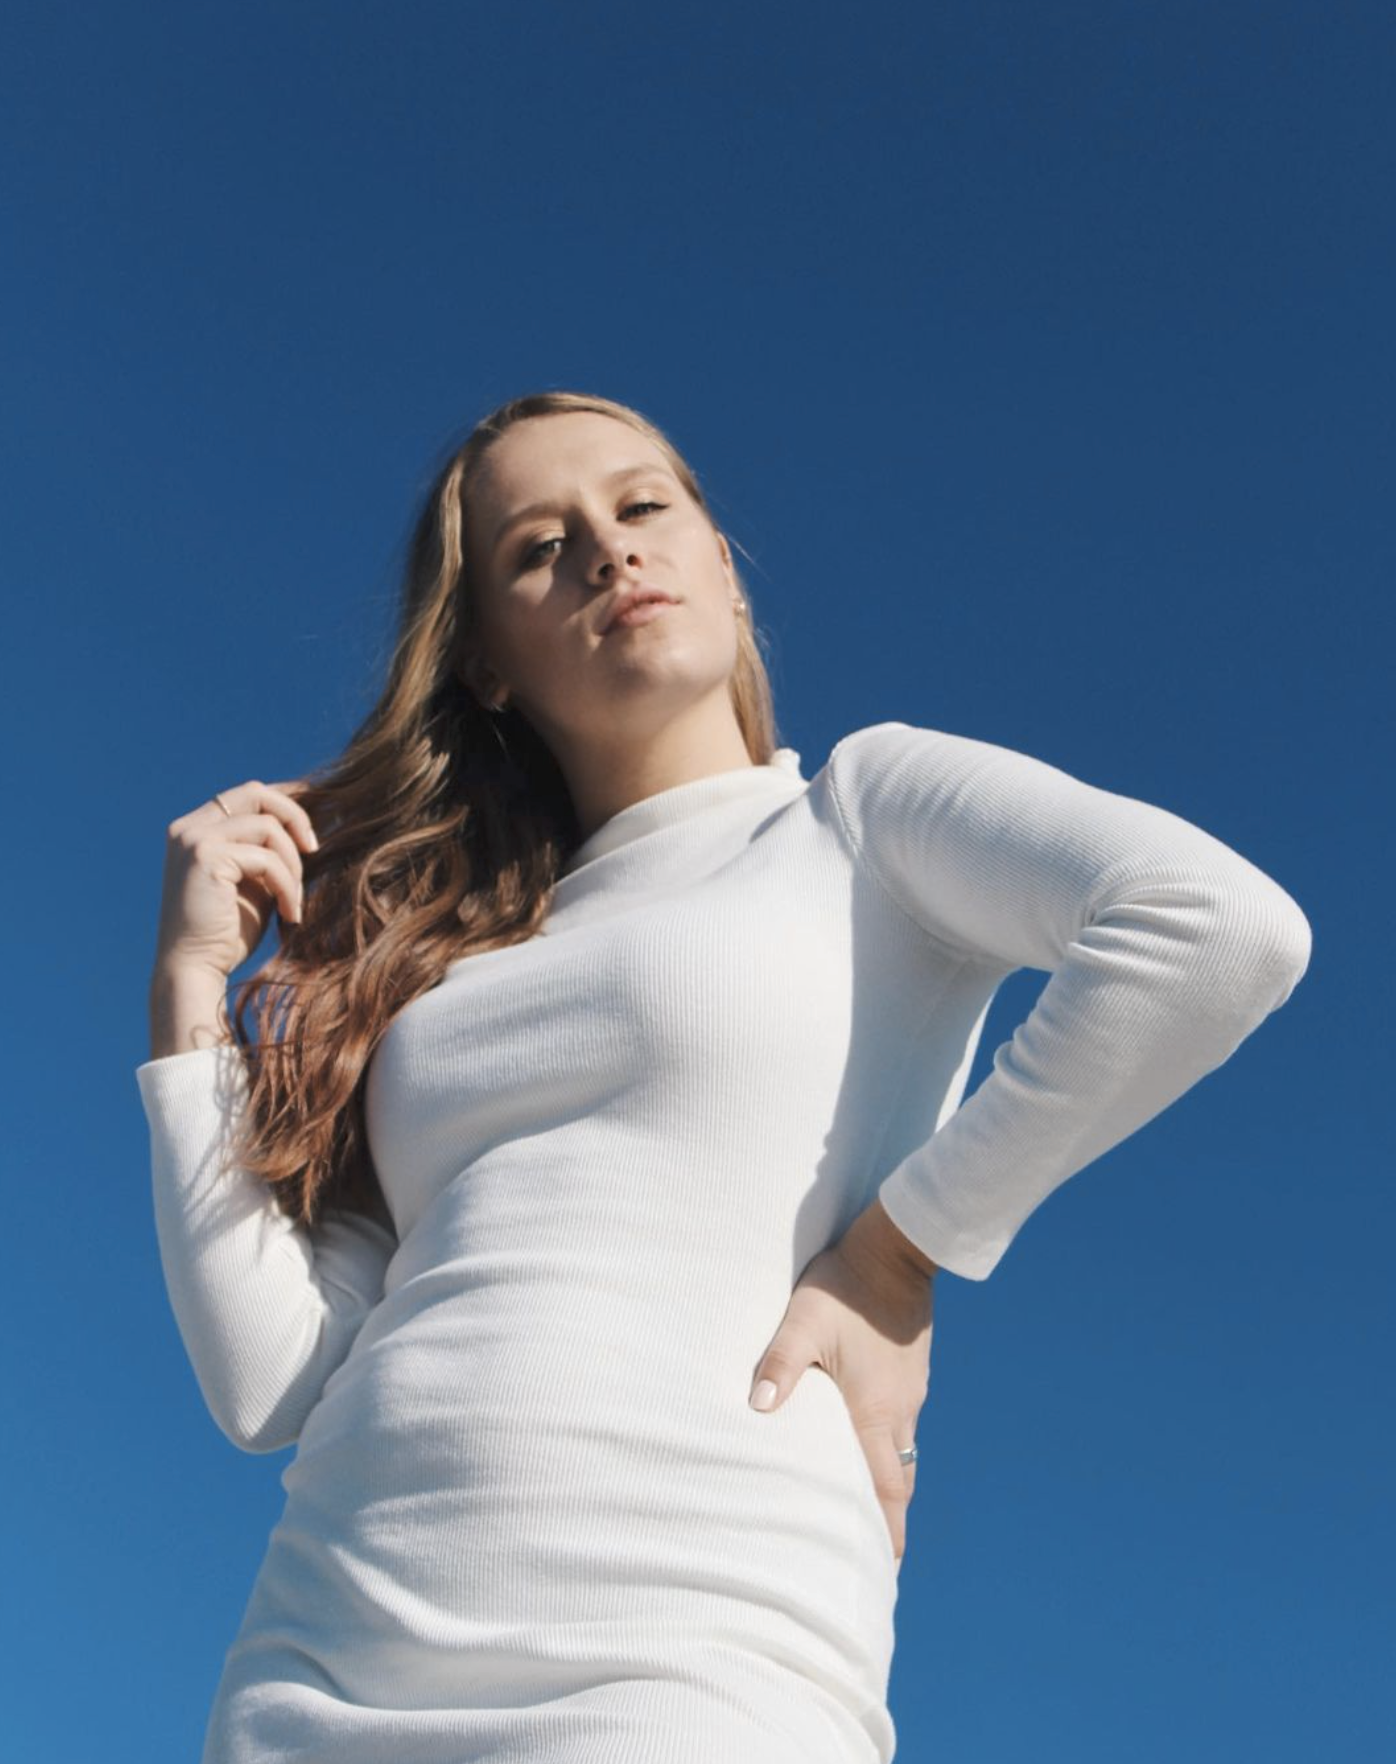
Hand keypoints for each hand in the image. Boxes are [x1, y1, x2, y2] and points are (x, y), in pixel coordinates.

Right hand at [152, 778, 319, 983]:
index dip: (287, 801)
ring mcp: (194, 840)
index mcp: (196, 830)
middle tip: (316, 850)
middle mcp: (189, 828)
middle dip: (295, 817)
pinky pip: (267, 858)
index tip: (317, 821)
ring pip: (268, 826)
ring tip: (295, 900)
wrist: (195, 971)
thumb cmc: (228, 934)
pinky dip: (287, 885)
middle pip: (257, 792)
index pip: (248, 794)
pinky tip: (290, 914)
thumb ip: (270, 852)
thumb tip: (309, 828)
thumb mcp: (255, 882)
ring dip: (293, 865)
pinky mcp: (206, 858)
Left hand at [748, 1198, 936, 1563]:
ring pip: (901, 1452)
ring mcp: (910, 1392)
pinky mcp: (912, 1373)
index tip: (880, 1569)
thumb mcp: (804, 1321)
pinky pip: (903, 1423)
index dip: (882, 1532)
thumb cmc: (845, 1287)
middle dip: (887, 1519)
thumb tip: (757, 1407)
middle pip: (896, 1481)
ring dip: (886, 1484)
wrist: (896, 1249)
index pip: (881, 1489)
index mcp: (871, 1412)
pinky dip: (888, 1448)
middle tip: (873, 1554)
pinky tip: (870, 1443)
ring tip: (869, 1509)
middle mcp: (897, 1411)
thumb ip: (780, 1363)